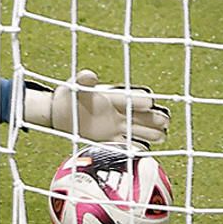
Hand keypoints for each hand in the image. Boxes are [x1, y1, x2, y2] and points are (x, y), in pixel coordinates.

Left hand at [22, 69, 169, 145]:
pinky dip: (135, 147)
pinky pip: (127, 144)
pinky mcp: (109, 140)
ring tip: (162, 136)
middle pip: (143, 116)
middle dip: (154, 118)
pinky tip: (144, 149)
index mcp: (113, 98)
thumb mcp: (75, 87)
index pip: (132, 98)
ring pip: (140, 131)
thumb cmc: (68, 96)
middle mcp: (119, 112)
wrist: (59, 114)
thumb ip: (83, 81)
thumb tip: (89, 74)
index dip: (140, 100)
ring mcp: (116, 127)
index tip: (149, 102)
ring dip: (151, 133)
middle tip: (163, 121)